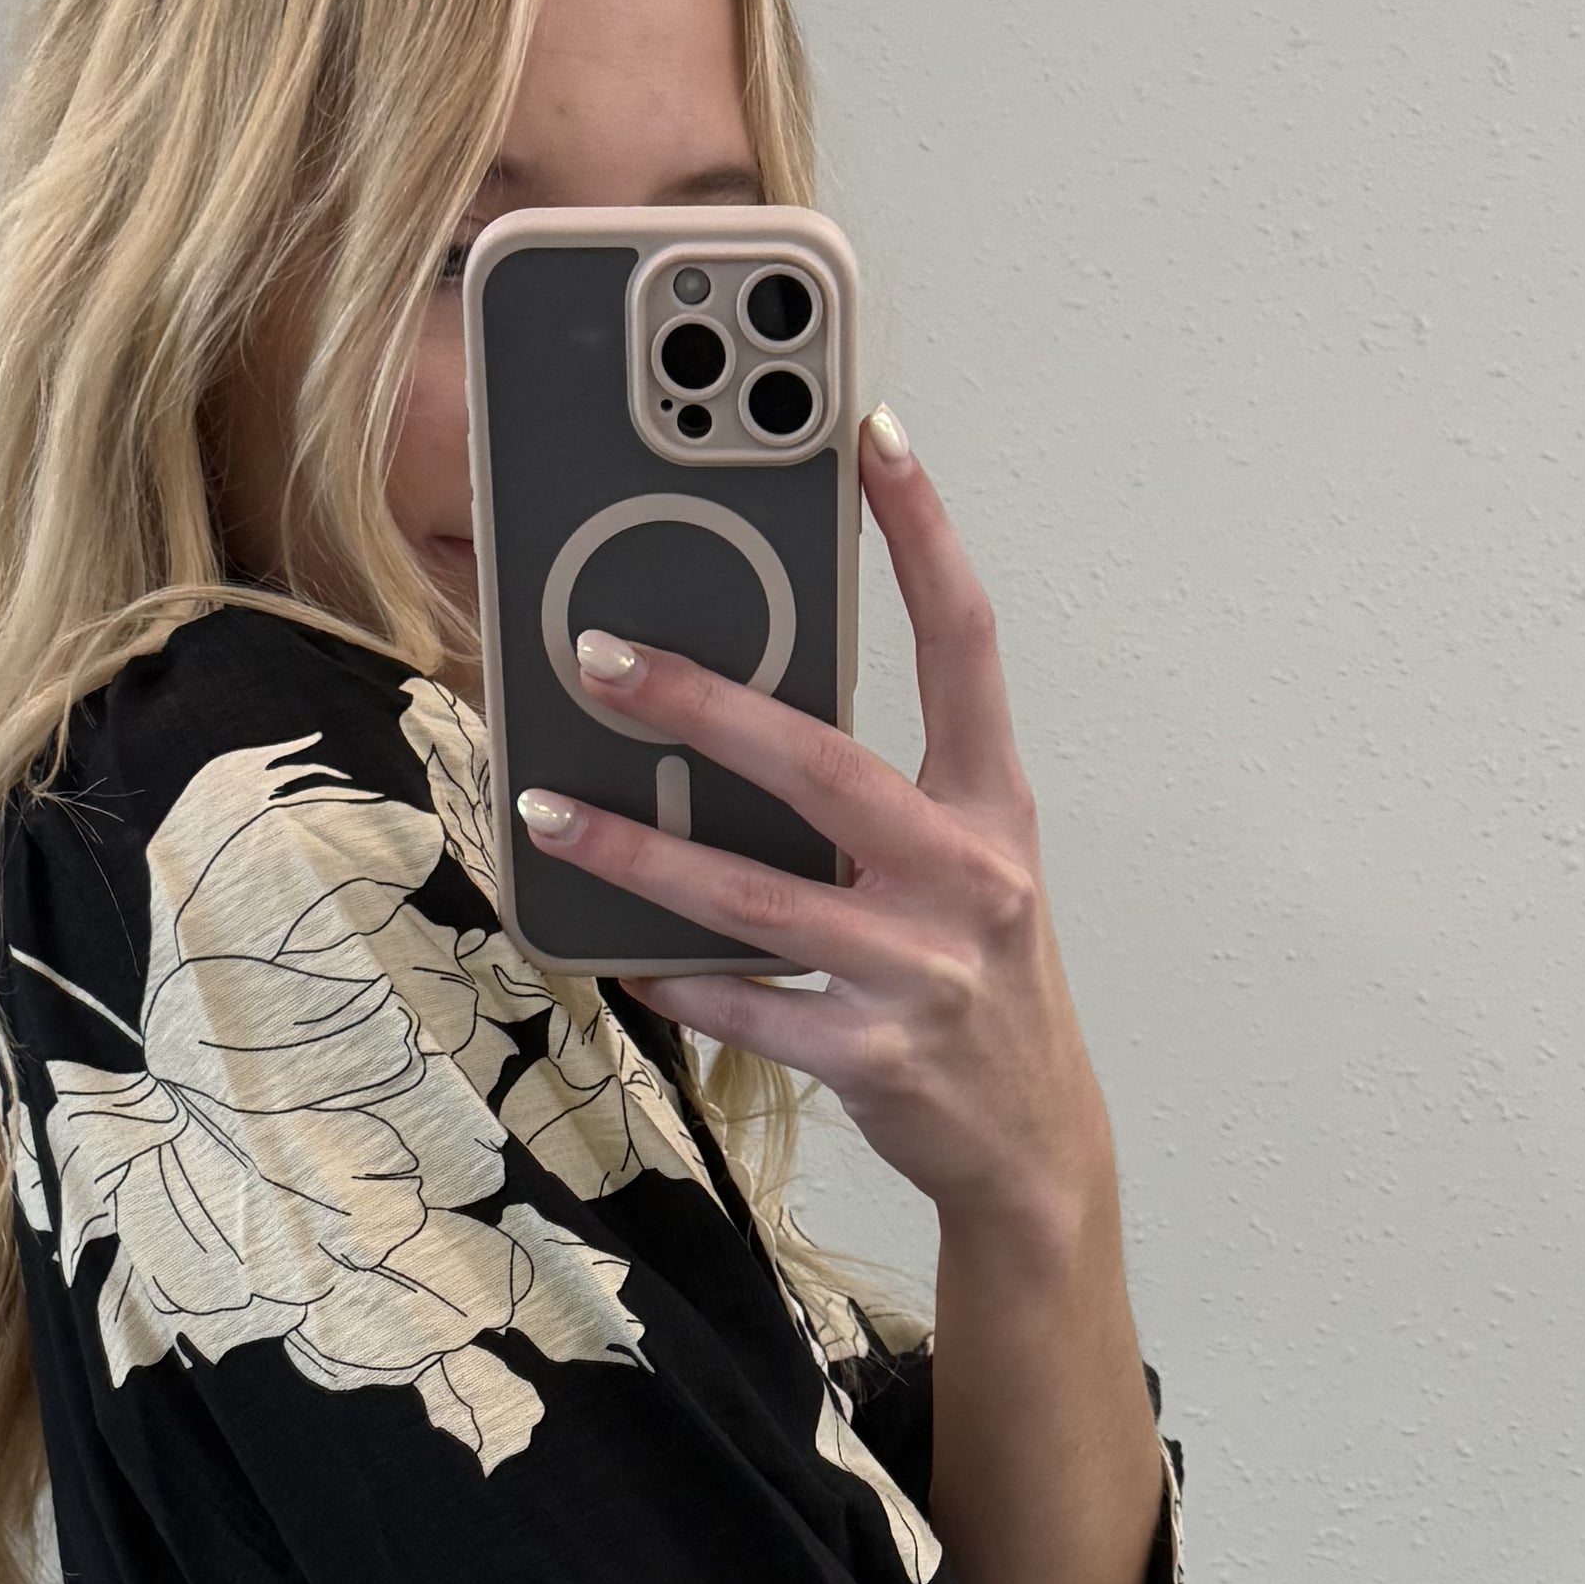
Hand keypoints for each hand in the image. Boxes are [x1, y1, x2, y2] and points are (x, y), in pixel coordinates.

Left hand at [513, 417, 1116, 1258]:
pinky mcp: (874, 1057)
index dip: (925, 535)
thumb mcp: (968, 870)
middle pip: (824, 767)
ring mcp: (921, 972)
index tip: (873, 441)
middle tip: (602, 656)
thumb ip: (883, 799)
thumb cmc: (982, 983)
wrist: (1036, 1143)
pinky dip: (675, 981)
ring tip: (548, 810)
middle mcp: (966, 877)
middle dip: (705, 707)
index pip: (968, 642)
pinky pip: (749, 1008)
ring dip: (641, 853)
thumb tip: (740, 720)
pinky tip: (613, 954)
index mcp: (992, 807)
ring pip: (756, 901)